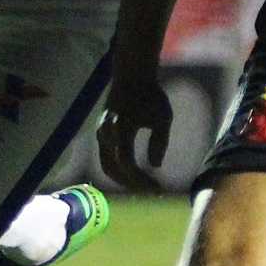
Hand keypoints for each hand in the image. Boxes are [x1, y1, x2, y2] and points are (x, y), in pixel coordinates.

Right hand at [96, 75, 174, 192]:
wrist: (131, 75)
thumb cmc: (151, 95)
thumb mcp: (163, 116)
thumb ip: (160, 142)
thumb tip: (155, 166)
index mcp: (121, 128)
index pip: (127, 163)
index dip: (140, 179)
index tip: (158, 187)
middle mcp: (106, 132)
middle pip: (112, 169)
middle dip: (131, 183)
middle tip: (150, 190)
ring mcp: (101, 132)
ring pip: (107, 165)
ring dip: (123, 178)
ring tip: (144, 184)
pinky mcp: (101, 132)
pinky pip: (106, 157)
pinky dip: (118, 168)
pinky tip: (135, 173)